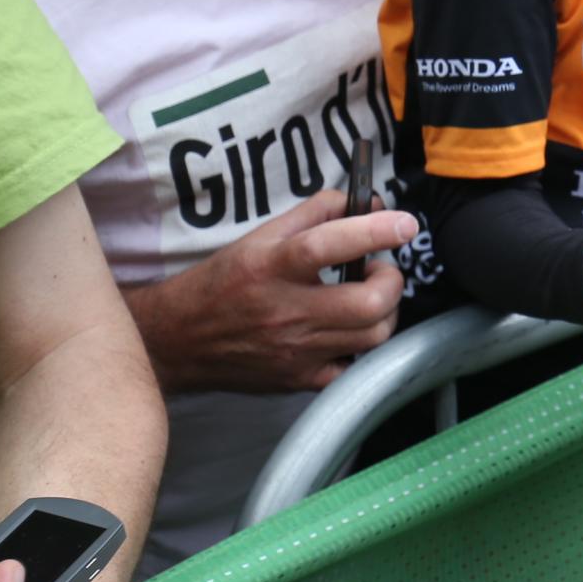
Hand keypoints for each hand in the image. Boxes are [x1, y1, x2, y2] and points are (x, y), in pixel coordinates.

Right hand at [121, 189, 414, 392]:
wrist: (176, 340)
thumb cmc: (224, 281)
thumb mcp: (260, 236)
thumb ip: (315, 213)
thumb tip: (367, 201)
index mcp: (271, 266)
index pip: (328, 246)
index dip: (374, 231)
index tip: (405, 223)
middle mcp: (285, 311)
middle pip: (368, 303)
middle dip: (390, 281)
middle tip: (378, 270)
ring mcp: (295, 351)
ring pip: (373, 336)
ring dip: (384, 311)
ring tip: (367, 297)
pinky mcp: (298, 380)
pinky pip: (354, 367)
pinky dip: (363, 347)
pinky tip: (349, 331)